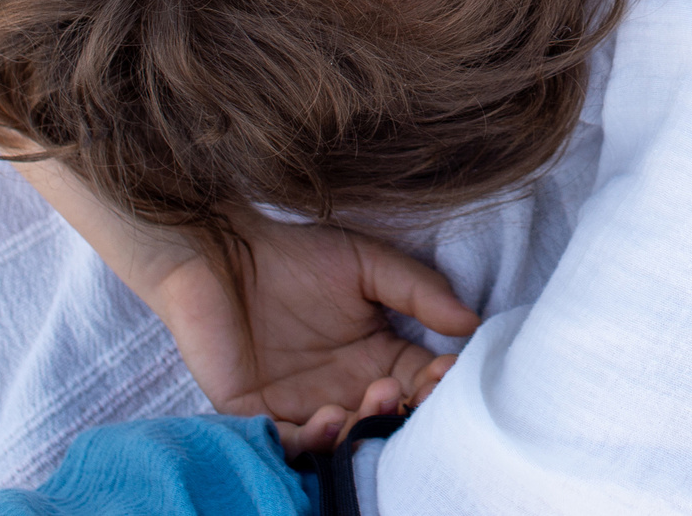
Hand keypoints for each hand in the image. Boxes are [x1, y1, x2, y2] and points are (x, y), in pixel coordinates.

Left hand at [136, 214, 480, 456]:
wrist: (220, 248)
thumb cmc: (294, 252)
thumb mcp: (369, 264)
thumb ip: (418, 290)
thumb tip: (470, 323)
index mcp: (375, 357)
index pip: (418, 382)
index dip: (436, 385)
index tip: (448, 372)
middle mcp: (343, 388)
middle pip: (385, 420)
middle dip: (403, 414)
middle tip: (407, 391)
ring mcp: (300, 406)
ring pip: (343, 440)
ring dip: (364, 429)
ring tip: (374, 397)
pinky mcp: (256, 414)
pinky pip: (290, 443)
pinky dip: (314, 440)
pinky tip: (332, 415)